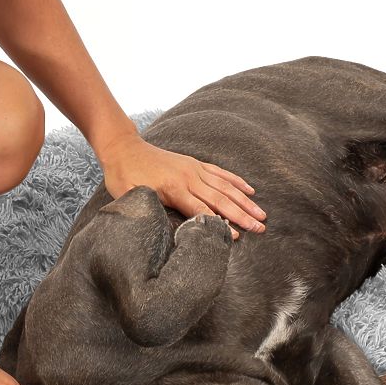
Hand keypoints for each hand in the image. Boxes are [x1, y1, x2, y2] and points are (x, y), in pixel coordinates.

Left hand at [97, 132, 265, 239]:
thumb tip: (169, 228)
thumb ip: (152, 210)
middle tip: (260, 228)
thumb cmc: (124, 177)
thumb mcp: (132, 197)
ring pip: (225, 187)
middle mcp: (189, 178)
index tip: (237, 236)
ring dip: (245, 202)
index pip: (202, 211)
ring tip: (262, 214)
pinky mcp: (195, 164)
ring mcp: (194, 169)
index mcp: (174, 189)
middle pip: (221, 200)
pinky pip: (220, 173)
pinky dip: (237, 182)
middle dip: (242, 215)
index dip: (219, 224)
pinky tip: (250, 191)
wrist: (123, 148)